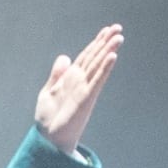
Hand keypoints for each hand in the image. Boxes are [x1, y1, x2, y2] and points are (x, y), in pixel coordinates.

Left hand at [33, 24, 122, 151]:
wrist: (48, 138)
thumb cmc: (48, 119)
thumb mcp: (48, 91)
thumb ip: (56, 75)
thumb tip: (65, 57)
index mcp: (71, 78)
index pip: (86, 56)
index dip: (96, 42)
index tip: (107, 30)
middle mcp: (80, 81)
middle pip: (95, 57)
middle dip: (106, 42)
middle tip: (118, 28)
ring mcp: (84, 89)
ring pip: (98, 66)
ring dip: (108, 51)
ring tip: (119, 38)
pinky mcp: (86, 98)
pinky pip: (97, 81)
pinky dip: (104, 68)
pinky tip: (112, 57)